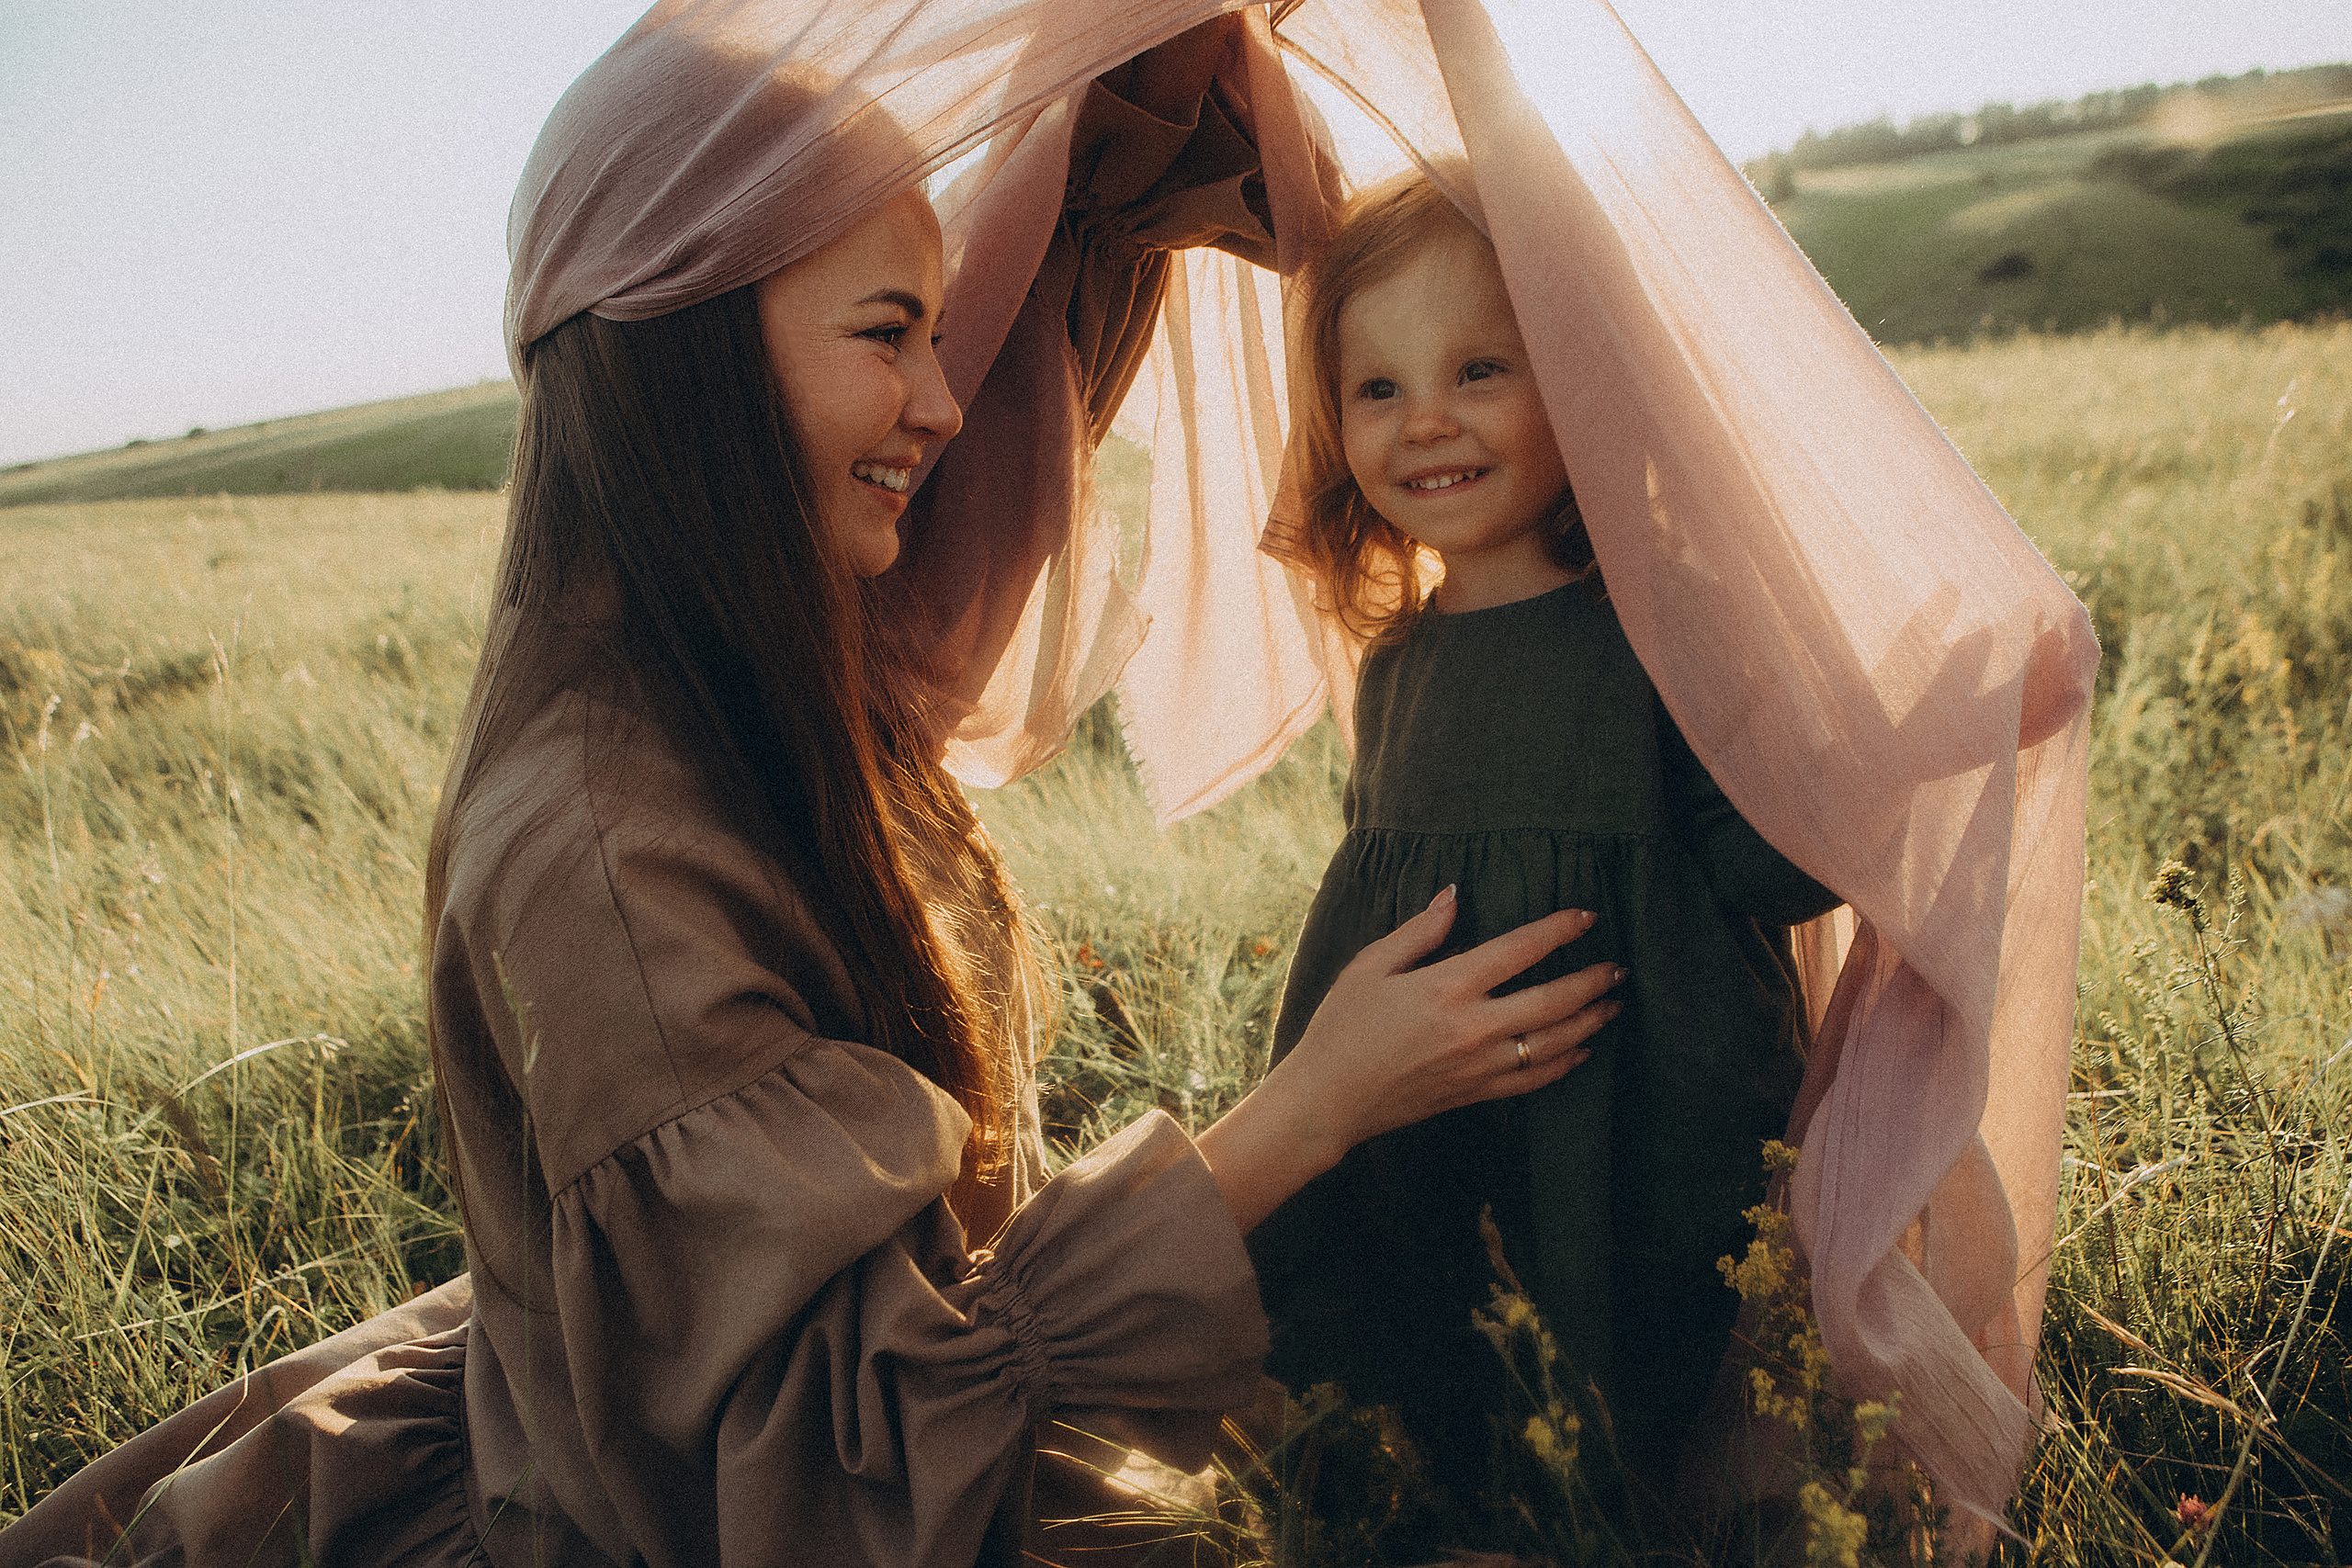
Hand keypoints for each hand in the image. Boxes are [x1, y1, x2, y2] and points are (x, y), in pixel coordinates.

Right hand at [1196, 885, 1620, 1231]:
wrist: (1327, 1101)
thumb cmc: (1341, 1028)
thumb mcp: (1369, 966)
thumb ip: (1418, 931)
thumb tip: (1454, 895)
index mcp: (1447, 987)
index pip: (1520, 950)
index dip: (1559, 930)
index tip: (1587, 916)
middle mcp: (1473, 1027)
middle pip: (1553, 1000)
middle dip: (1592, 981)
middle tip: (1619, 967)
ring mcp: (1479, 1065)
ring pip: (1555, 1043)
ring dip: (1590, 1021)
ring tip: (1612, 1004)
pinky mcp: (1477, 1094)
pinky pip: (1535, 1079)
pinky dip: (1566, 1064)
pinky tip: (1581, 1050)